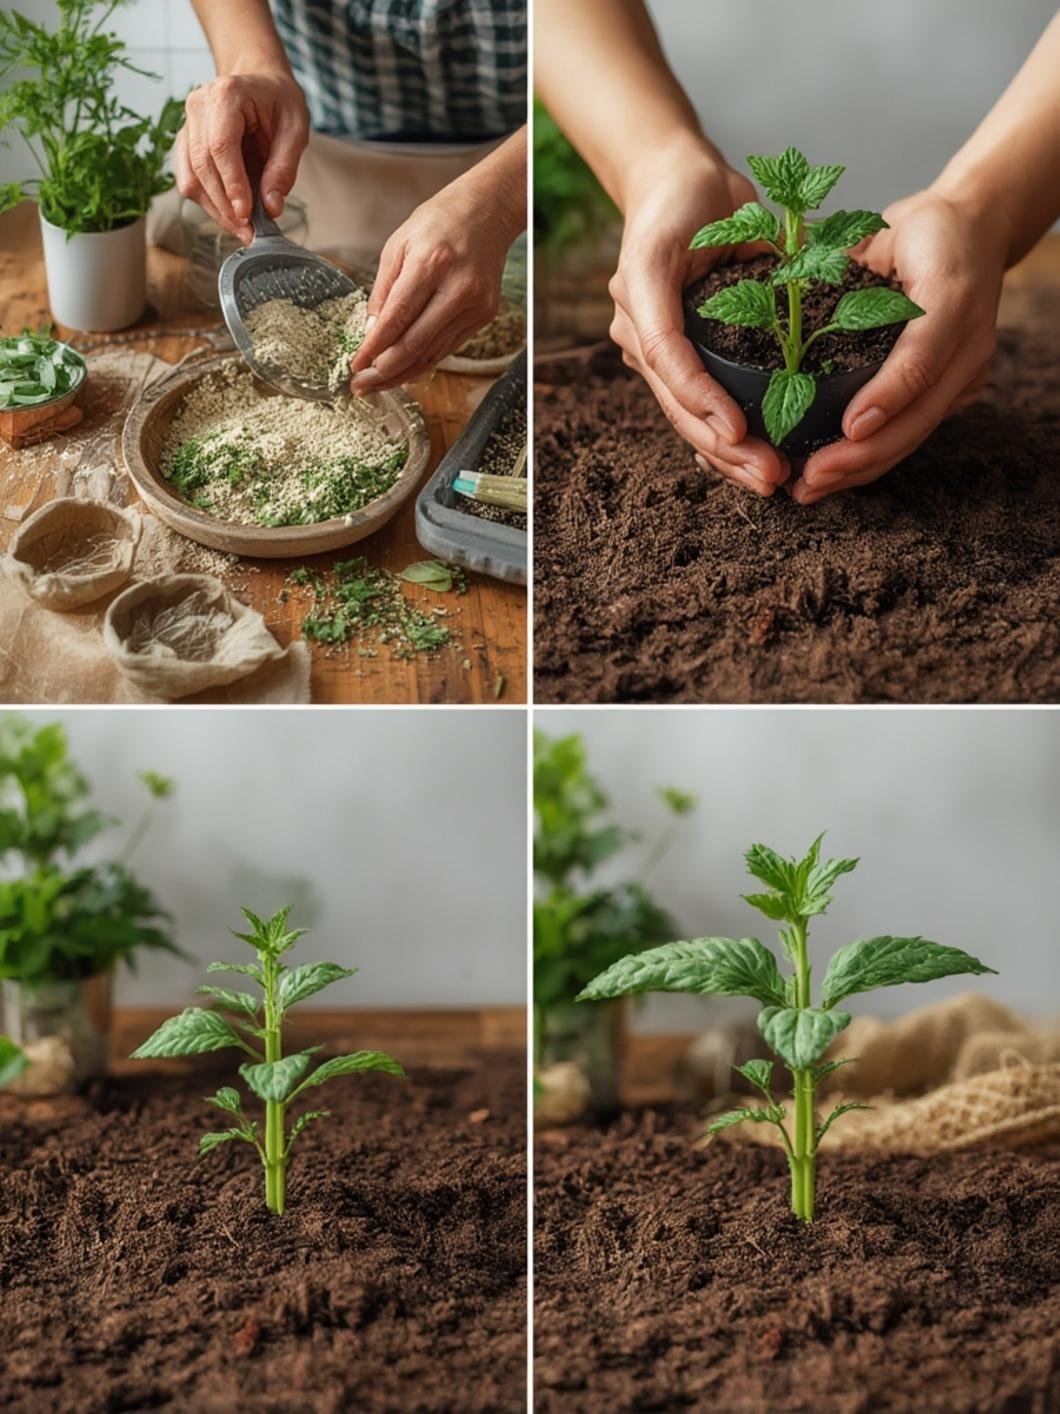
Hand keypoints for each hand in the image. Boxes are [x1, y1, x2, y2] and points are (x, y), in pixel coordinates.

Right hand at [175, 73, 309, 244]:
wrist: (260, 82)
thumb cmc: (279, 101)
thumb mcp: (295, 129)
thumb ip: (284, 168)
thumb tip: (271, 208)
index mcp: (226, 94)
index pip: (220, 146)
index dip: (232, 184)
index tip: (246, 214)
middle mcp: (198, 106)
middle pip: (201, 165)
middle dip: (224, 205)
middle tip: (249, 233)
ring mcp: (187, 125)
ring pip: (190, 178)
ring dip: (215, 210)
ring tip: (243, 230)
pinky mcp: (186, 144)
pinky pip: (189, 180)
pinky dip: (209, 203)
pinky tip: (231, 216)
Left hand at [349, 174, 517, 392]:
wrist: (487, 212)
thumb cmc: (438, 224)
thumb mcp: (399, 245)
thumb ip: (383, 291)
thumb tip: (370, 333)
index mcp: (431, 263)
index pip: (397, 318)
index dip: (373, 348)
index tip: (355, 365)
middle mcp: (458, 288)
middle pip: (415, 344)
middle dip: (384, 370)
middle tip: (361, 385)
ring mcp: (475, 305)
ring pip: (432, 353)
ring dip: (402, 373)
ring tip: (377, 384)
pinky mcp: (484, 315)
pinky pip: (447, 347)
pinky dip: (424, 362)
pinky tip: (403, 371)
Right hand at [609, 151, 789, 496]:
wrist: (669, 184)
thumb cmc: (692, 192)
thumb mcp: (719, 209)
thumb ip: (751, 252)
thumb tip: (802, 297)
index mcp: (641, 294)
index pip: (668, 359)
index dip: (702, 398)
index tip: (740, 432)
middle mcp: (638, 329)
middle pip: (677, 403)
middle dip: (724, 446)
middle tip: (770, 476)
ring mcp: (651, 348)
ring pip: (684, 415)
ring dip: (726, 454)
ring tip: (768, 480)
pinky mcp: (673, 355)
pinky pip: (694, 403)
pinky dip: (721, 435)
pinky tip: (749, 463)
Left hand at [792, 190, 1006, 504]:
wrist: (976, 230)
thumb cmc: (926, 229)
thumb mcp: (891, 233)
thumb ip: (849, 269)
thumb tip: (783, 307)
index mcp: (953, 301)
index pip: (919, 362)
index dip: (884, 398)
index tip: (846, 430)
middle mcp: (968, 347)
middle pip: (917, 418)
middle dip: (861, 457)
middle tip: (809, 479)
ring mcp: (966, 375)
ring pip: (913, 436)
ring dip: (860, 470)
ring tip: (809, 489)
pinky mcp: (956, 392)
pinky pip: (912, 432)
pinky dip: (870, 458)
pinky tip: (832, 476)